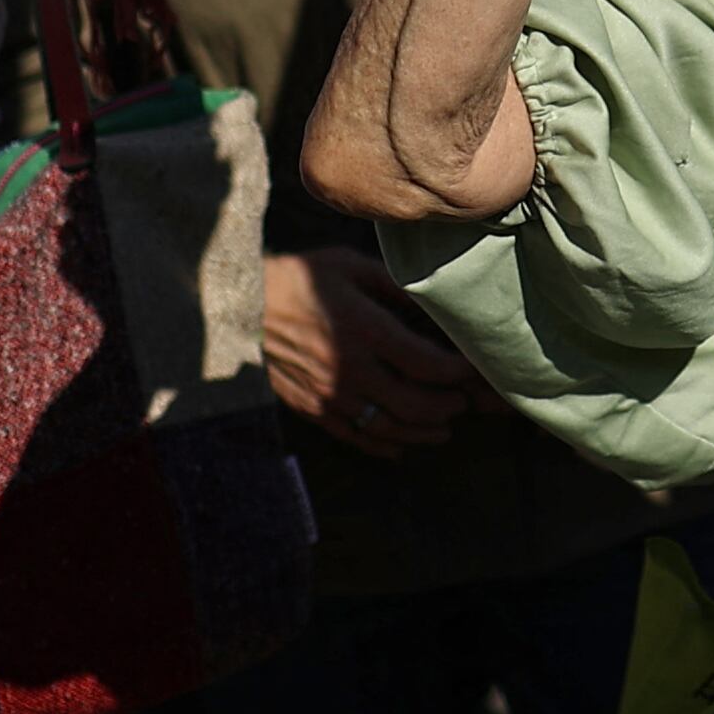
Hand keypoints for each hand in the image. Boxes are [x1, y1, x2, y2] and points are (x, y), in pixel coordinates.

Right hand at [258, 245, 484, 454]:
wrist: (240, 308)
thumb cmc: (298, 279)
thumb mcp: (350, 267)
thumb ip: (393, 286)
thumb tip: (431, 302)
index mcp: (365, 331)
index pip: (427, 364)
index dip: (458, 373)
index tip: (472, 369)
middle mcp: (350, 370)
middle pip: (414, 405)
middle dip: (447, 407)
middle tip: (463, 402)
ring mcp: (330, 395)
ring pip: (388, 428)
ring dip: (422, 432)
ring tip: (443, 428)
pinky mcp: (312, 409)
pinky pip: (355, 437)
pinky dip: (384, 445)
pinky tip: (400, 445)